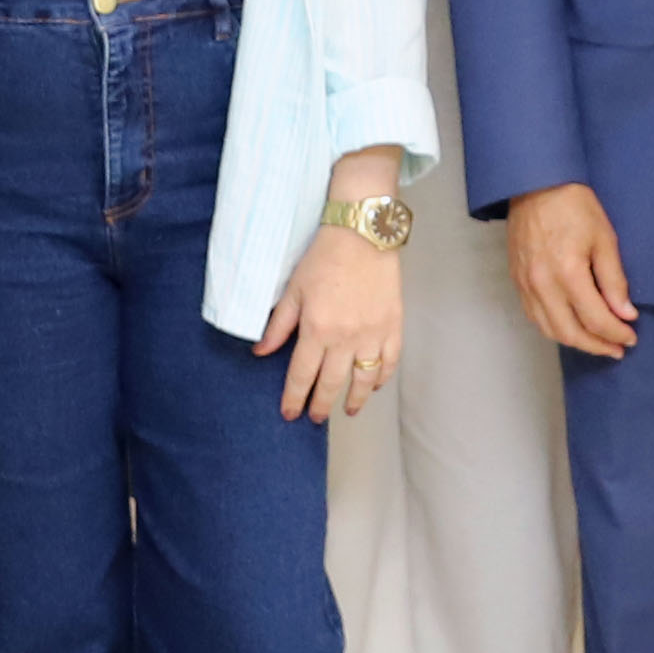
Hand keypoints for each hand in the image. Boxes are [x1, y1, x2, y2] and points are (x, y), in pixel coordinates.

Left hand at [261, 227, 405, 424]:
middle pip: (331, 384)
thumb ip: (278, 325)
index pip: (302, 375)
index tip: (289, 414)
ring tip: (347, 410)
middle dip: (320, 405)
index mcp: (316, 330)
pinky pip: (389, 362)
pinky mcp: (393, 327)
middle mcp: (344, 338)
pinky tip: (373, 385)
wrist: (363, 234)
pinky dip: (381, 378)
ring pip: (363, 380)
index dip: (294, 398)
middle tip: (314, 418)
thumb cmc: (324, 258)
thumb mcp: (293, 290)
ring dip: (354, 400)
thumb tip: (260, 352)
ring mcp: (372, 335)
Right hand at [507, 182, 635, 359]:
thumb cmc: (574, 206)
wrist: (535, 185)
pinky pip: (535, 317)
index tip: (631, 337)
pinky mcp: (516, 281)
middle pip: (571, 333)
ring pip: (550, 330)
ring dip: (576, 342)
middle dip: (597, 345)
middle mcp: (543, 285)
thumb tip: (625, 313)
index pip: (596, 319)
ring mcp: (526, 285)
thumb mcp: (605, 239)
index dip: (616, 333)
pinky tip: (571, 327)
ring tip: (597, 342)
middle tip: (617, 348)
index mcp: (568, 273)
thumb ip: (614, 281)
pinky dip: (554, 328)